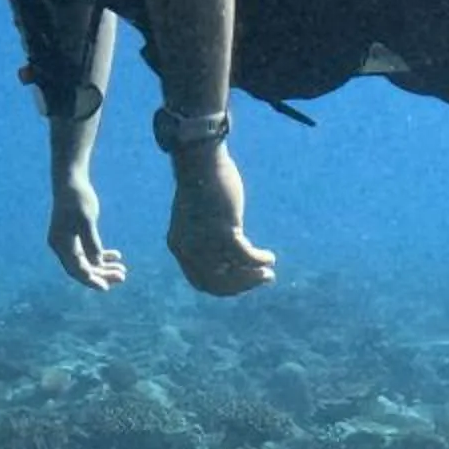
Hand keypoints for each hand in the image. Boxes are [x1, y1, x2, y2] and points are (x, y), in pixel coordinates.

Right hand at [47, 179, 128, 290]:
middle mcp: (62, 246)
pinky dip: (102, 254)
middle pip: (83, 268)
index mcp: (61, 245)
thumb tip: (97, 264)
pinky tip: (117, 255)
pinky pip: (88, 251)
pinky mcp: (75, 235)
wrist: (71, 181)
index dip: (92, 280)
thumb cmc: (78, 199)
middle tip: (122, 276)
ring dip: (104, 266)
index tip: (107, 287)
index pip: (77, 270)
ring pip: (87, 261)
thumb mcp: (87, 221)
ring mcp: (68, 242)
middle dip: (103, 274)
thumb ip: (91, 243)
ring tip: (123, 269)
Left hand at [166, 145, 276, 295]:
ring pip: (233, 274)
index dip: (224, 288)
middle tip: (263, 279)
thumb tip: (228, 252)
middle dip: (243, 286)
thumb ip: (207, 237)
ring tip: (269, 272)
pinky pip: (246, 256)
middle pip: (218, 283)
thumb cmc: (199, 184)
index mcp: (179, 247)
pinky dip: (259, 259)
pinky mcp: (224, 231)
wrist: (198, 161)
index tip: (243, 281)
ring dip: (253, 277)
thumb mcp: (197, 217)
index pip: (201, 281)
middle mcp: (189, 250)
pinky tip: (269, 257)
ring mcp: (205, 242)